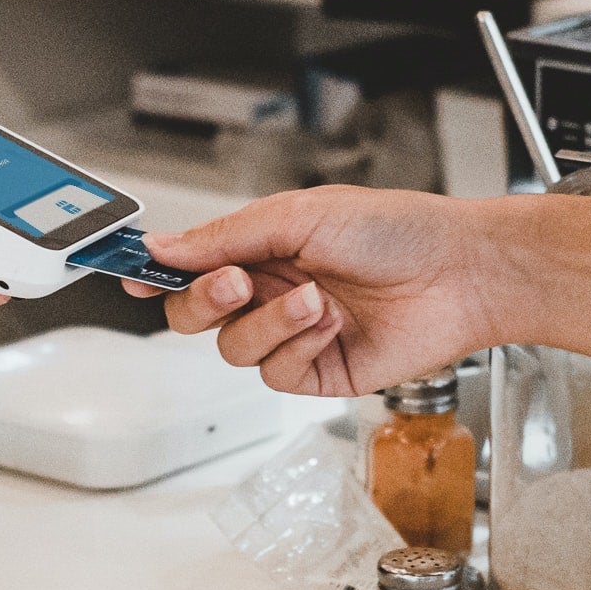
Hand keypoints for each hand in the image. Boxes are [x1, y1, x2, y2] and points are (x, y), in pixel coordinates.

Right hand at [131, 187, 495, 395]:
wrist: (460, 273)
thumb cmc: (397, 230)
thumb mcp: (300, 215)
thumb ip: (224, 235)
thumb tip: (163, 245)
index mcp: (261, 247)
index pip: (191, 263)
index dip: (156, 270)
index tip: (129, 274)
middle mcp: (271, 291)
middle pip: (196, 313)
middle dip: (205, 300)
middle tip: (236, 282)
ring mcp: (293, 333)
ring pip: (233, 348)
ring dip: (269, 323)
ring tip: (314, 300)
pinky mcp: (319, 371)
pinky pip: (276, 374)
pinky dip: (298, 348)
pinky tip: (332, 325)